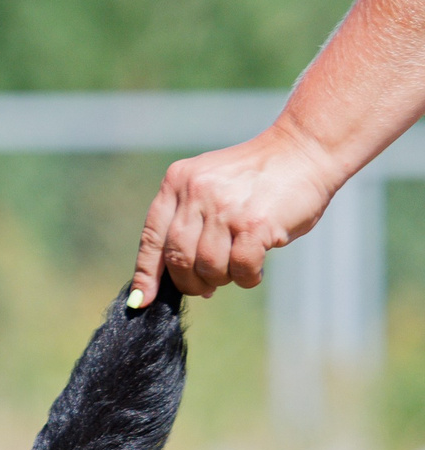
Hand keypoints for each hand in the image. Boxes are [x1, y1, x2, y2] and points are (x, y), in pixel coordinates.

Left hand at [129, 123, 340, 305]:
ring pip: (207, 267)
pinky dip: (247, 278)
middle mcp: (196, 193)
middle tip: (207, 286)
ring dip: (222, 278)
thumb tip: (176, 278)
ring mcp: (225, 208)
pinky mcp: (254, 223)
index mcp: (178, 182)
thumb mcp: (209, 186)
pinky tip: (255, 270)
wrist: (305, 149)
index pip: (152, 237)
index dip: (147, 273)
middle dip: (190, 282)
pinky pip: (240, 268)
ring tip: (238, 268)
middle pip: (177, 258)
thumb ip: (188, 219)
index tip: (144, 300)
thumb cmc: (256, 178)